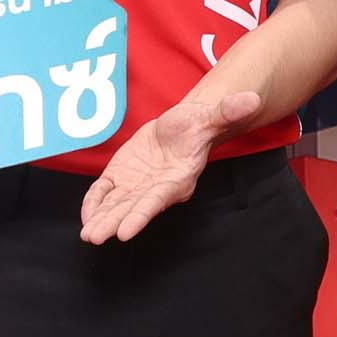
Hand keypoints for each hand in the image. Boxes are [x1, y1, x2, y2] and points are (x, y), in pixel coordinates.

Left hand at [79, 92, 254, 243]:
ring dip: (101, 219)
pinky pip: (104, 192)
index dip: (140, 215)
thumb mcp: (210, 117)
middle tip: (95, 237)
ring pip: (116, 205)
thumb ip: (227, 112)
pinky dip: (94, 202)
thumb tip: (250, 100)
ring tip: (87, 234)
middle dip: (114, 223)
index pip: (157, 200)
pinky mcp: (122, 177)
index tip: (124, 232)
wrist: (182, 126)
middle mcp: (156, 188)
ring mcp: (137, 185)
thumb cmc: (198, 124)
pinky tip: (86, 214)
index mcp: (178, 178)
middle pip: (133, 208)